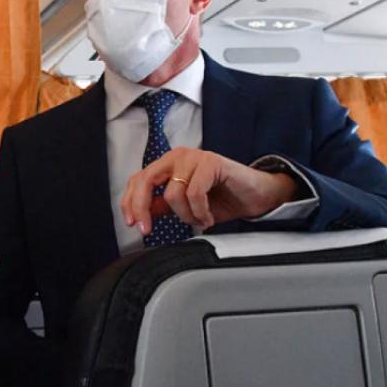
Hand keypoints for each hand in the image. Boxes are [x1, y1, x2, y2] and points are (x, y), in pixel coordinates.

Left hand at [120, 147, 297, 235]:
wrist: (257, 196)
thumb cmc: (222, 199)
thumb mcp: (185, 206)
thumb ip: (162, 205)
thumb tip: (140, 213)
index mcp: (167, 164)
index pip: (137, 180)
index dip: (130, 202)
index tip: (132, 224)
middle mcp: (177, 156)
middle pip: (145, 180)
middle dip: (142, 207)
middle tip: (147, 230)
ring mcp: (194, 156)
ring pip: (172, 192)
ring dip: (185, 215)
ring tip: (199, 219)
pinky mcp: (211, 161)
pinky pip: (194, 192)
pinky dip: (200, 211)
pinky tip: (208, 217)